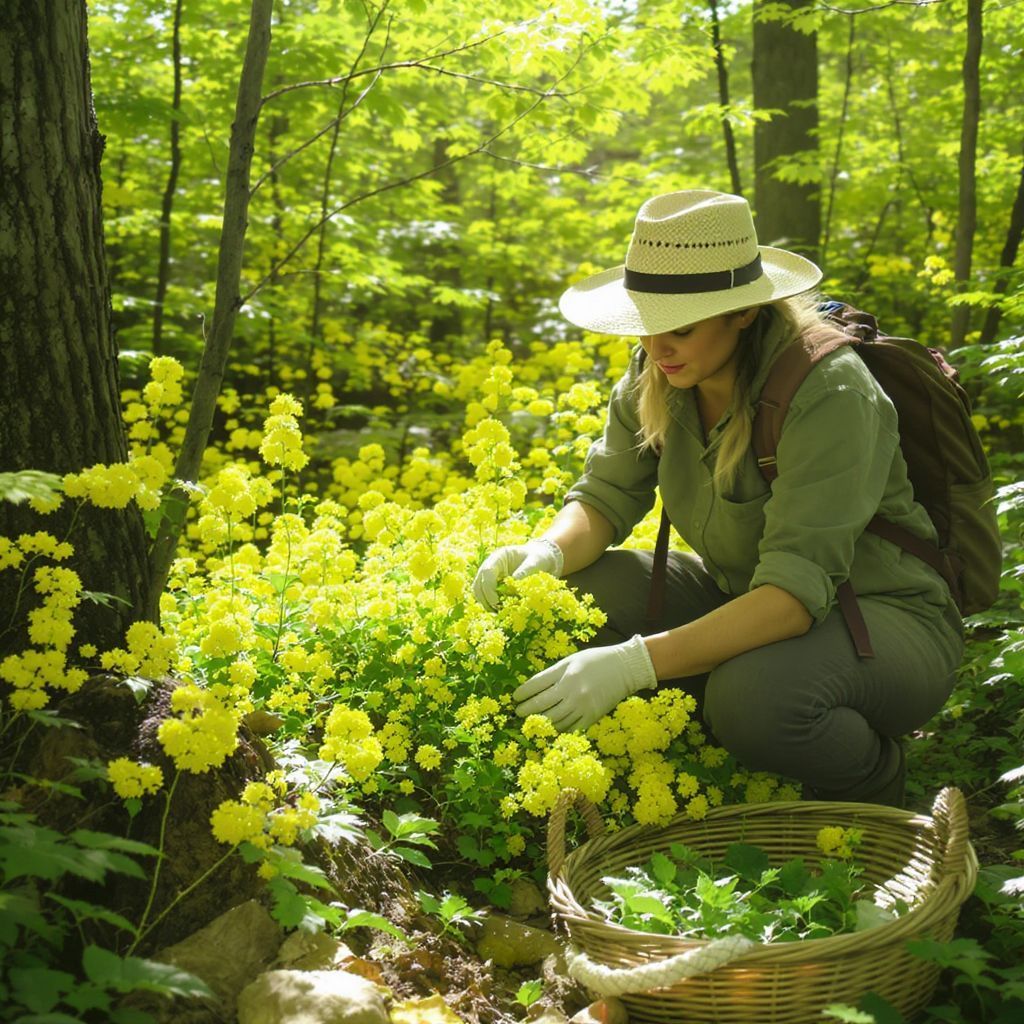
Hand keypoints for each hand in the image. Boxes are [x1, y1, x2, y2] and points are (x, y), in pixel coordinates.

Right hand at [472, 538, 563, 610]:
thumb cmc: (537, 558)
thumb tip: (515, 581)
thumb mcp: (536, 561)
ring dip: (485, 603)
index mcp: (499, 556)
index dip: (489, 587)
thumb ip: (526, 570)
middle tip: (497, 610)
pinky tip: (499, 611)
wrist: (538, 558)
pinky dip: (489, 604)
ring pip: (478, 591)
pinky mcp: (492, 584)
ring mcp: (489, 575)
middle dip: (485, 598)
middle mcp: (490, 564)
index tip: (496, 602)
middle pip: (478, 583)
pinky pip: (484, 595)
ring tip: (498, 612)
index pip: (487, 571)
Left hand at [513, 635, 656, 731]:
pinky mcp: (592, 717)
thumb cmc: (596, 661)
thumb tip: (533, 687)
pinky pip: (570, 728)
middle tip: (518, 713)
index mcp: (566, 673)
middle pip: (542, 705)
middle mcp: (572, 691)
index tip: (515, 697)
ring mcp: (582, 706)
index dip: (523, 693)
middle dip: (527, 710)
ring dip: (540, 722)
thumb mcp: (572, 660)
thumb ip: (553, 673)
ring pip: (554, 720)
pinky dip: (558, 730)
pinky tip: (551, 729)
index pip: (537, 685)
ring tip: (532, 722)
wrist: (625, 668)